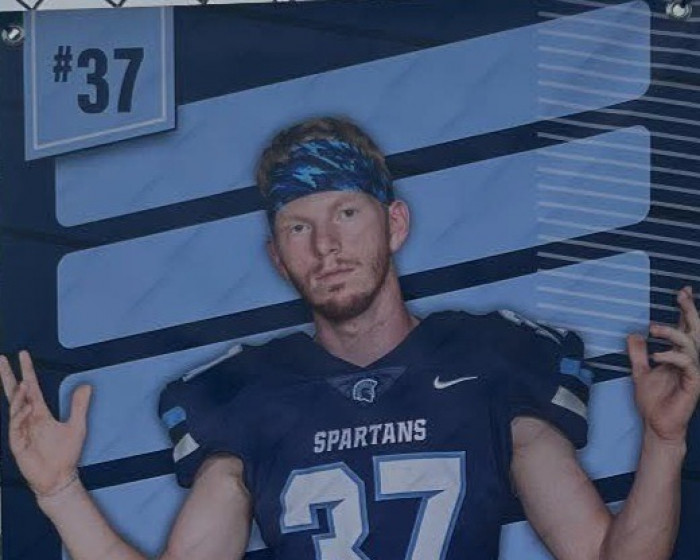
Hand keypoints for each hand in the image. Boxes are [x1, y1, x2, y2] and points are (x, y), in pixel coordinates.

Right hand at [0, 350, 91, 496]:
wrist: (59, 478)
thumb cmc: (66, 454)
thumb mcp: (77, 426)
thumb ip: (79, 405)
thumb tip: (86, 384)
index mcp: (40, 412)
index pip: (32, 388)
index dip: (27, 371)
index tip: (22, 354)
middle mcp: (28, 418)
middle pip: (15, 394)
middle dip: (8, 377)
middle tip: (2, 358)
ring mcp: (21, 430)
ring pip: (15, 408)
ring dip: (19, 396)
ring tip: (24, 383)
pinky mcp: (18, 444)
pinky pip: (16, 426)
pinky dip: (20, 415)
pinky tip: (27, 407)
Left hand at [628, 286, 699, 444]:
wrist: (656, 424)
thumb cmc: (653, 401)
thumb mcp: (639, 372)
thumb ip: (637, 354)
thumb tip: (634, 334)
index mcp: (679, 356)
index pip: (685, 328)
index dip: (685, 310)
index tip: (683, 291)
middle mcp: (689, 360)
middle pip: (695, 330)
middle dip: (690, 311)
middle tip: (681, 296)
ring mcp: (694, 371)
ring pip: (691, 344)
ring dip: (672, 333)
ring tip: (653, 328)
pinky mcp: (694, 383)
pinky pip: (688, 364)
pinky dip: (672, 356)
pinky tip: (657, 355)